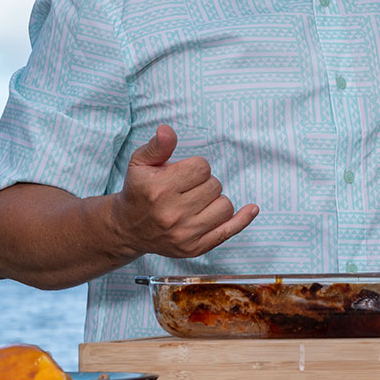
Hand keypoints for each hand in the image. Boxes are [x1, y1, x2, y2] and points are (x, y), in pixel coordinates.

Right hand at [111, 125, 258, 258]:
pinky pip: (228, 231)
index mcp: (159, 190)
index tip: (183, 173)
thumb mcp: (140, 163)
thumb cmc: (138, 191)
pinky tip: (251, 209)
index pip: (202, 168)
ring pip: (224, 206)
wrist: (127, 229)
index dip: (195, 167)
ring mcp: (185, 234)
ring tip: (197, 201)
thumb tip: (167, 130)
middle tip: (187, 189)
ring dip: (216, 199)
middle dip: (204, 183)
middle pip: (214, 185)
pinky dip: (242, 219)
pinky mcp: (194, 248)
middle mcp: (172, 214)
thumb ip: (157, 146)